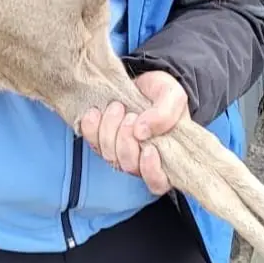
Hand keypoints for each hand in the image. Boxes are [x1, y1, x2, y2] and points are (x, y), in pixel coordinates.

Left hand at [79, 71, 188, 194]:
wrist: (139, 80)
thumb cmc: (160, 93)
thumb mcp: (172, 96)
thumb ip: (165, 114)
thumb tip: (142, 132)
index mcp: (165, 156)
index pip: (158, 182)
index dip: (151, 171)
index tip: (149, 148)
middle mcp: (141, 160)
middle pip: (129, 166)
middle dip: (126, 139)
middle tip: (131, 115)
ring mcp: (119, 152)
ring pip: (109, 155)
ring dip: (110, 129)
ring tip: (118, 107)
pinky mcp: (100, 141)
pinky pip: (91, 142)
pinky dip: (91, 127)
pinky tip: (95, 112)